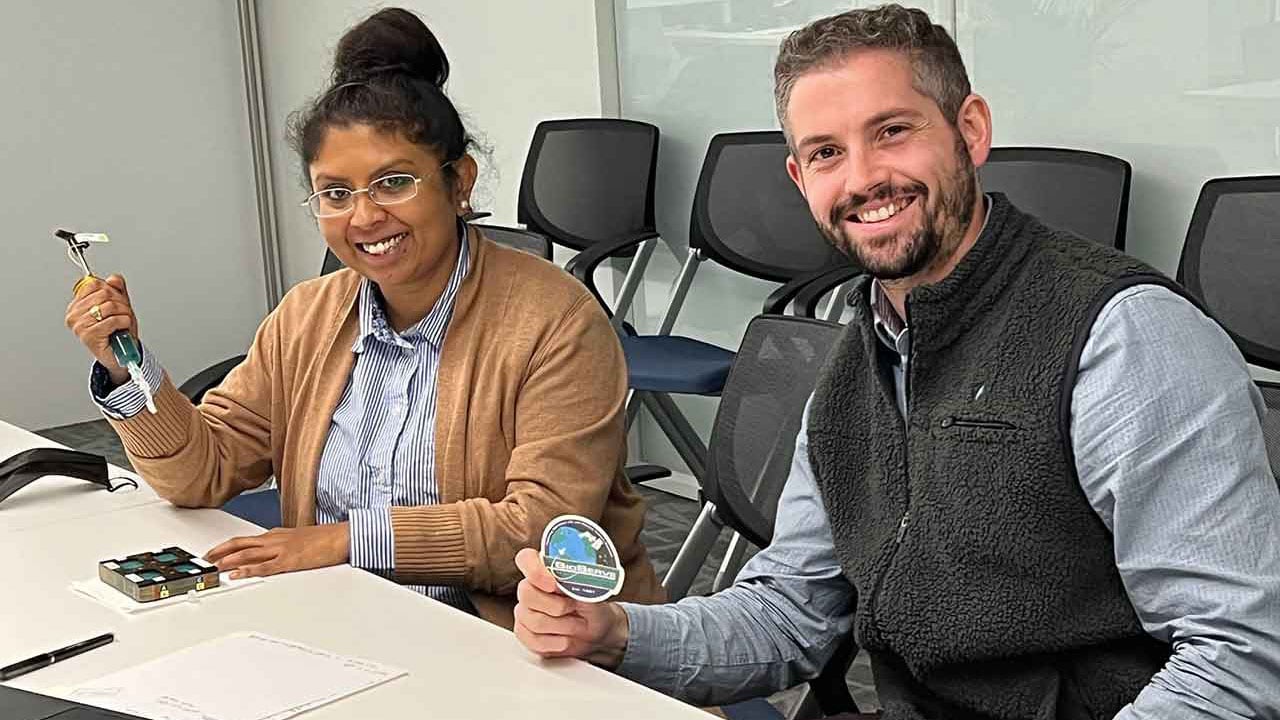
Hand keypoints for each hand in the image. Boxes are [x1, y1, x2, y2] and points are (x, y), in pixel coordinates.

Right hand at [64, 274, 138, 385]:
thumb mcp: (120, 305)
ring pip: (109, 306)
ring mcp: (79, 326)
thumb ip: (117, 289)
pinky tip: (122, 329)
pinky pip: (112, 320)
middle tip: (123, 314)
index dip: (112, 290)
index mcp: (77, 305)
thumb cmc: (119, 331)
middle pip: (104, 293)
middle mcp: (74, 315)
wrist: (123, 354)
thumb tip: (113, 278)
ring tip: (123, 322)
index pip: (94, 283)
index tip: (116, 300)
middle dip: (121, 302)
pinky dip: (124, 323)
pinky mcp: (88, 336)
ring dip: (124, 314)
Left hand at [205, 524, 349, 578]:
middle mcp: (274, 539)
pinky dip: (249, 570)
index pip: (244, 539)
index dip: (225, 546)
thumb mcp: (297, 538)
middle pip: (240, 543)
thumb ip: (281, 544)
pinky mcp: (290, 560)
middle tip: (205, 559)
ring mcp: (281, 549)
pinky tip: (238, 574)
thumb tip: (270, 553)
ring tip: (214, 567)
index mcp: (276, 534)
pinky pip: (265, 566)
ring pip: (248, 553)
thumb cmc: (324, 538)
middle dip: (220, 551)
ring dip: (229, 560)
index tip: (213, 553)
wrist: (341, 536)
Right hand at [513, 547, 629, 667]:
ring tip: (576, 624)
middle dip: (556, 606)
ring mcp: (525, 610)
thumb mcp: (592, 589)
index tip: (553, 584)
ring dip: (561, 626)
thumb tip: (567, 575)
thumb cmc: (594, 605)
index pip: (526, 559)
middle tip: (574, 608)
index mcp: (545, 569)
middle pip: (526, 593)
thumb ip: (576, 580)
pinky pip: (530, 638)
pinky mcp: (525, 632)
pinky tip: (565, 639)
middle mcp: (531, 587)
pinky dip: (553, 642)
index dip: (535, 571)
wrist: (598, 630)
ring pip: (531, 619)